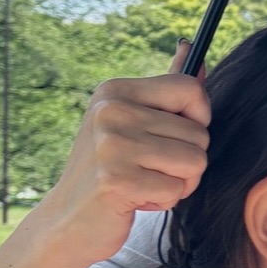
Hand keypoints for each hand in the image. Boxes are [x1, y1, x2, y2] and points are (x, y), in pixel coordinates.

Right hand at [40, 45, 210, 265]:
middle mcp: (111, 111)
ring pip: (195, 162)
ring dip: (179, 182)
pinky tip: (136, 199)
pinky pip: (177, 190)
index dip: (199, 117)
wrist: (67, 221)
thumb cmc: (109, 170)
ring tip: (145, 183)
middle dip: (186, 160)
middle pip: (199, 132)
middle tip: (150, 168)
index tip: (176, 134)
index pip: (190, 88)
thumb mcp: (131, 121)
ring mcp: (112, 145)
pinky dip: (164, 202)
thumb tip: (190, 46)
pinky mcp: (117, 180)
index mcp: (115, 90)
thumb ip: (165, 88)